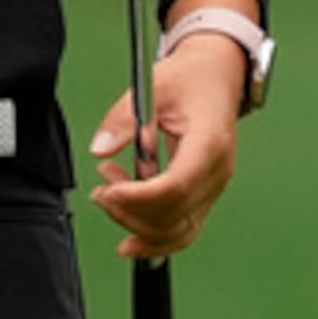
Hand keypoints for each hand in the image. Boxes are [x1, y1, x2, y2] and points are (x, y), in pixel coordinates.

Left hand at [88, 36, 247, 262]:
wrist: (217, 77)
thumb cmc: (191, 79)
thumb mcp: (152, 85)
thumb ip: (123, 118)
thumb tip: (100, 149)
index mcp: (209, 142)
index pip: (177, 186)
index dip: (140, 196)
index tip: (110, 191)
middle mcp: (217, 171)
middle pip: (174, 214)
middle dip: (130, 211)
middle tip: (101, 191)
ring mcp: (213, 187)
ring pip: (178, 231)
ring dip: (137, 225)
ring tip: (108, 199)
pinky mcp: (204, 195)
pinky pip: (183, 229)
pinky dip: (156, 239)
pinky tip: (130, 240)